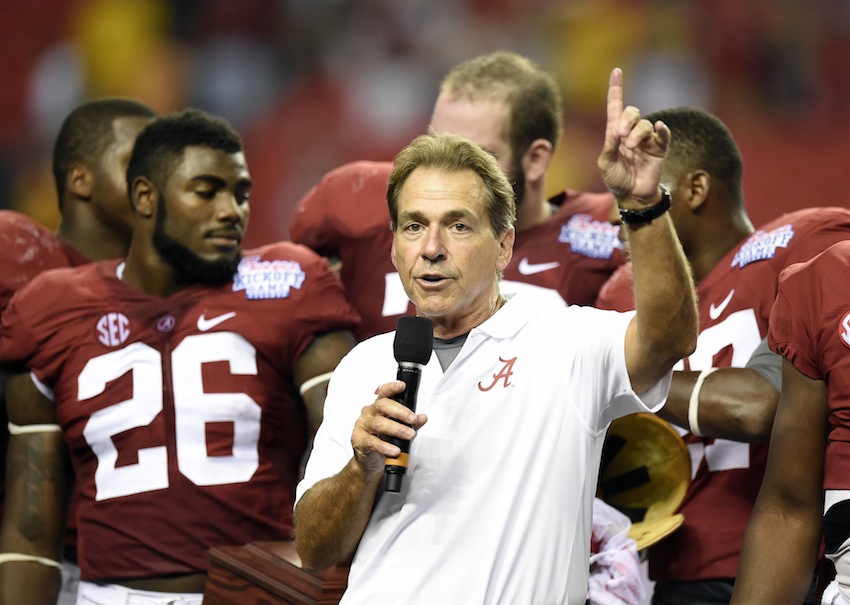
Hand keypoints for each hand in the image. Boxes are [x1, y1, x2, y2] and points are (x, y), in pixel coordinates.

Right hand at [350, 380, 427, 476]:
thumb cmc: (382, 440)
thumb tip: (422, 418)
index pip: (383, 393)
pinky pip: (372, 442)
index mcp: (378, 407)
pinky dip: (385, 446)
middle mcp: (369, 414)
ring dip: (396, 429)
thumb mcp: (399, 431)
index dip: (391, 388)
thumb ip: (411, 424)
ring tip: (409, 435)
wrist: (369, 461)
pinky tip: (395, 450)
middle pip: (381, 405)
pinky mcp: (358, 440)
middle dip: (399, 411)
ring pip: (378, 423)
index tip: (402, 386)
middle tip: (412, 419)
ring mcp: (362, 426)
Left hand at [597, 68, 669, 203]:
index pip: (616, 107)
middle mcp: (632, 132)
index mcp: (615, 133)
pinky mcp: (659, 148)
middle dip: (626, 120)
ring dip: (637, 134)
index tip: (616, 71)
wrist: (632, 196)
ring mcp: (647, 139)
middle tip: (621, 136)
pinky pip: (663, 134)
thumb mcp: (605, 163)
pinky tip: (659, 129)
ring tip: (631, 148)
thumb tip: (617, 129)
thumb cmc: (616, 179)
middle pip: (632, 111)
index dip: (616, 89)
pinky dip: (662, 130)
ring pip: (645, 124)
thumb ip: (609, 145)